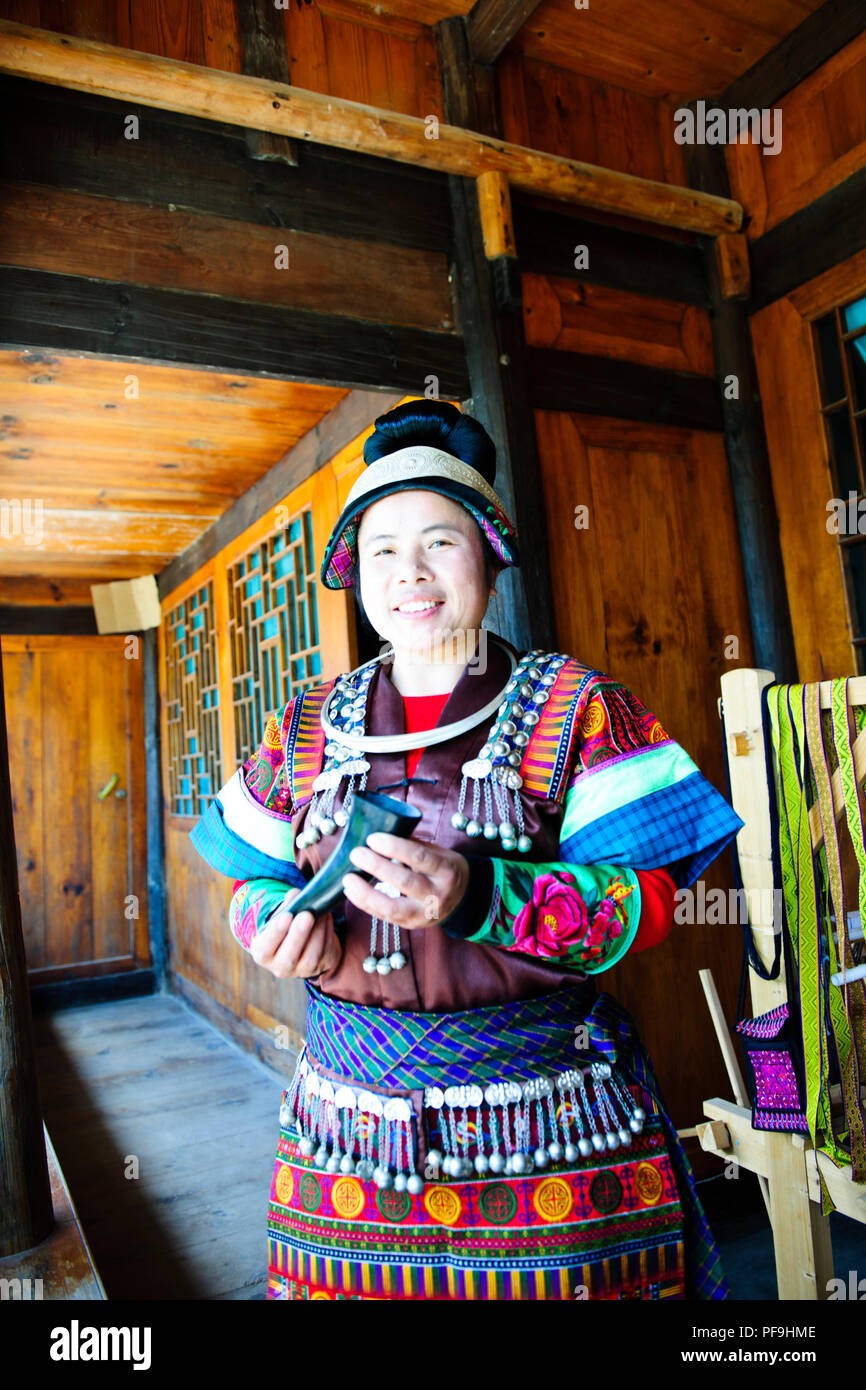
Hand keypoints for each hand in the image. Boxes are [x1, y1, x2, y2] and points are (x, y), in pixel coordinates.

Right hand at [248, 887, 341, 978]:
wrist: (302, 944)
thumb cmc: (286, 928)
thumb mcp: (280, 918)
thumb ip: (285, 906)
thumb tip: (295, 895)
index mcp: (263, 954)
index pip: (264, 949)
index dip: (275, 933)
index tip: (286, 916)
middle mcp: (279, 967)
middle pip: (288, 957)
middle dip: (298, 935)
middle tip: (307, 915)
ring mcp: (300, 971)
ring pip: (310, 957)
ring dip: (317, 933)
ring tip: (321, 913)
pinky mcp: (319, 968)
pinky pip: (324, 953)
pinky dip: (327, 934)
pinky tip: (327, 918)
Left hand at [342, 832, 469, 929]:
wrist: (463, 898)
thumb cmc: (444, 869)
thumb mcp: (438, 853)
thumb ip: (412, 845)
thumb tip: (381, 831)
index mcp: (446, 870)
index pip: (419, 857)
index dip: (394, 847)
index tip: (373, 838)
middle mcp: (437, 894)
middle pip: (405, 881)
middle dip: (377, 867)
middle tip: (356, 853)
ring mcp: (424, 913)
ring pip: (392, 907)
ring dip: (366, 893)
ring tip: (348, 878)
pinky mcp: (411, 925)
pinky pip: (385, 916)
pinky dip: (365, 904)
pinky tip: (352, 891)